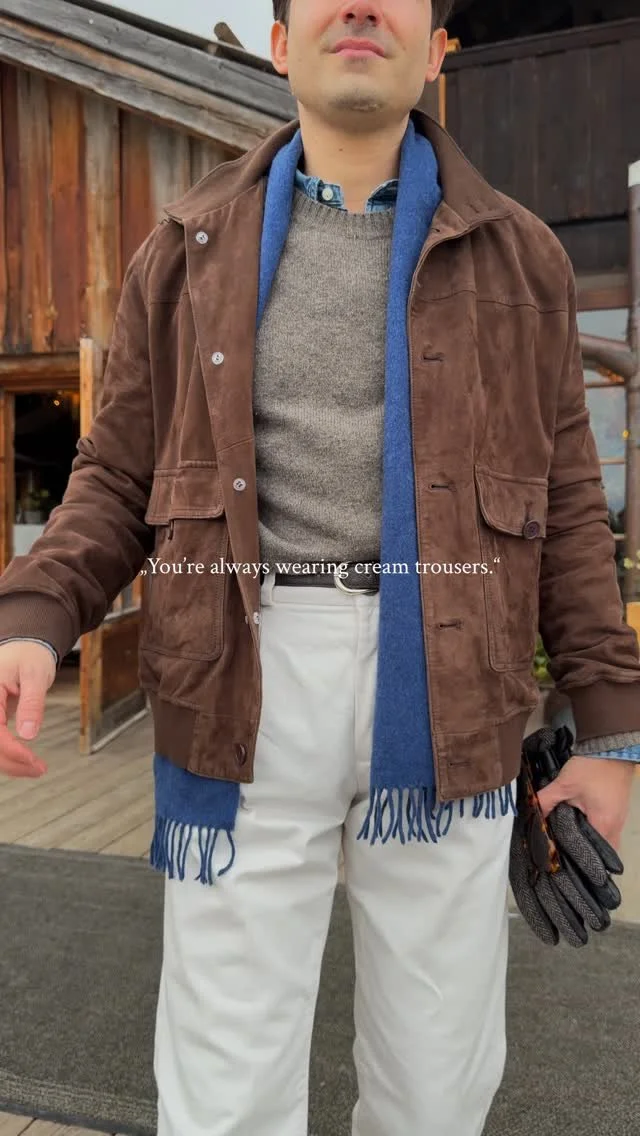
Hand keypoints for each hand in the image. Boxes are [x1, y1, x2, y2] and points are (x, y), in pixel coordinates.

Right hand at [0, 641, 55, 777]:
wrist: (24, 646)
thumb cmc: (29, 655)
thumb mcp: (36, 675)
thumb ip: (32, 704)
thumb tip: (28, 733)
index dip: (10, 749)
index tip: (31, 758)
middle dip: (11, 762)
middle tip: (39, 769)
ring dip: (9, 763)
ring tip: (36, 768)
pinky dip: (7, 756)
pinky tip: (24, 761)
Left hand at [537, 754, 634, 851]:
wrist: (610, 747)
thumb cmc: (590, 768)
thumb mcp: (564, 785)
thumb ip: (546, 801)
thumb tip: (531, 812)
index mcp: (604, 825)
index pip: (591, 855)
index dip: (575, 858)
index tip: (560, 858)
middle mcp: (616, 827)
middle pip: (601, 852)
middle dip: (583, 853)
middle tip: (564, 852)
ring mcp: (620, 819)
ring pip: (606, 841)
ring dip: (591, 842)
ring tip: (570, 841)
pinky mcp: (619, 810)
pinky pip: (609, 830)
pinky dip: (596, 832)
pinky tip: (581, 826)